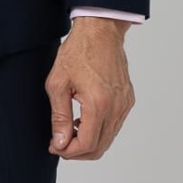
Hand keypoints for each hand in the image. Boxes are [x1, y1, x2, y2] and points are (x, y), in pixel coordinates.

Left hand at [45, 16, 134, 159]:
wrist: (100, 30)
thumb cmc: (78, 50)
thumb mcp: (58, 82)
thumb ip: (59, 116)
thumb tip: (60, 143)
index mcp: (98, 104)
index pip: (86, 144)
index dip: (68, 151)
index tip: (55, 146)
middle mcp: (116, 107)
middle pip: (99, 147)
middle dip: (77, 151)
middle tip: (59, 143)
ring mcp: (124, 104)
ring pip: (108, 138)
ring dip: (88, 141)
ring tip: (69, 129)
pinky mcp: (128, 100)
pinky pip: (114, 125)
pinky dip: (99, 130)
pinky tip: (83, 119)